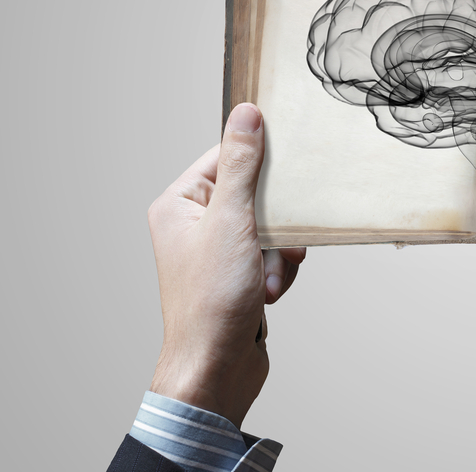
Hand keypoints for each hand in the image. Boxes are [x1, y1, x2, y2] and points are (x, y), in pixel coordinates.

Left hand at [146, 103, 305, 427]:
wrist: (216, 370)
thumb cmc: (212, 301)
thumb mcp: (232, 221)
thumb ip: (242, 164)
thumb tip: (246, 113)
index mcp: (179, 203)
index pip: (225, 156)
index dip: (259, 160)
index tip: (288, 162)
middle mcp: (194, 223)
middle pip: (254, 191)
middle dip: (275, 221)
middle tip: (278, 239)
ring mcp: (217, 250)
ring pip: (269, 224)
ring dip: (279, 251)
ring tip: (269, 278)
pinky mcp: (238, 273)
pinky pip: (272, 253)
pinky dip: (279, 270)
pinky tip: (270, 292)